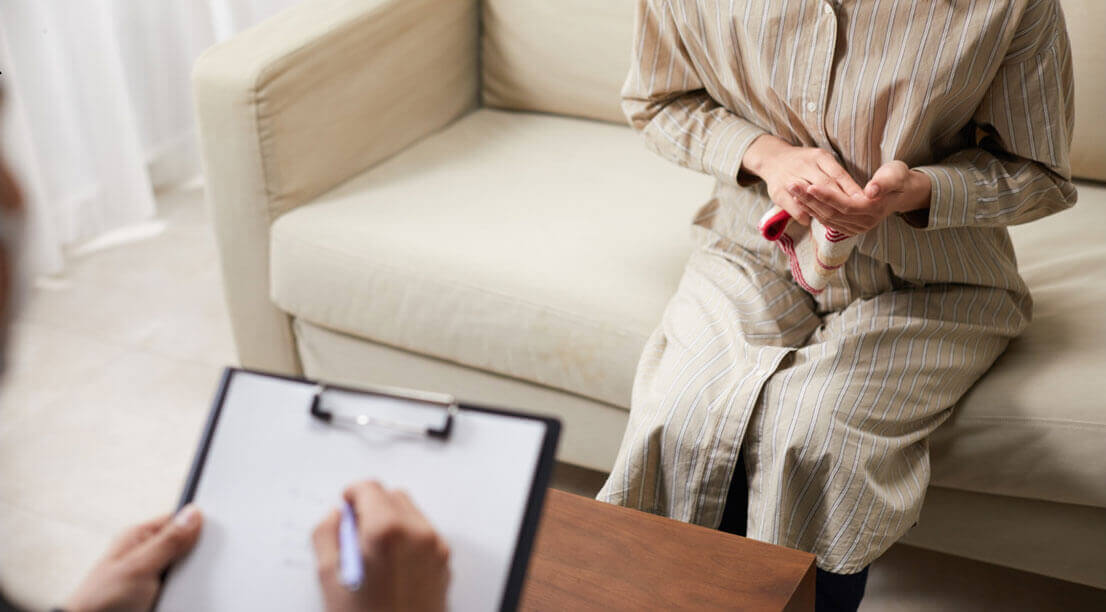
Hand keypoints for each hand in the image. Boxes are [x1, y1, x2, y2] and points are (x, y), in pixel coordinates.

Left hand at [64, 505, 202, 611]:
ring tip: (180, 587)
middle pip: (187, 545)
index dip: (198, 525)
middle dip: (195, 556)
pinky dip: (186, 592)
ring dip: (190, 578)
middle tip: (189, 568)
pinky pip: (182, 588)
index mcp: (139, 537)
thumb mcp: (139, 566)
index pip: (179, 519)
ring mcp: (153, 574)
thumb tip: (193, 513)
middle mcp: (147, 553)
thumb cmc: (100, 600)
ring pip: (187, 568)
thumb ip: (168, 540)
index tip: (213, 535)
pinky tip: (182, 596)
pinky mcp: (157, 593)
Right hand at [313, 481, 449, 611]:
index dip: (351, 495)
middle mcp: (417, 533)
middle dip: (372, 508)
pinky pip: (424, 535)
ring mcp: (435, 548)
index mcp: (386, 531)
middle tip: (354, 536)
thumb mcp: (330, 579)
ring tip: (372, 556)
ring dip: (391, 522)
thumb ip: (327, 536)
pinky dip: (407, 539)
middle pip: (392, 496)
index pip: (369, 488)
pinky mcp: (444, 563)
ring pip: (411, 514)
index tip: (344, 507)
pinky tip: (391, 567)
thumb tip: (334, 516)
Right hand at [741, 134, 865, 226]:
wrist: (772, 159)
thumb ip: (836, 176)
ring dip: (823, 208)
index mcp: (819, 156)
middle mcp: (804, 165)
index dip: (851, 188)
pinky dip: (803, 214)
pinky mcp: (778, 191)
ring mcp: (790, 178)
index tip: (864, 200)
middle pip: (825, 185)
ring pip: (809, 196)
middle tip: (855, 212)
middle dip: (841, 200)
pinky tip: (811, 221)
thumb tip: (859, 197)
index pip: (838, 174)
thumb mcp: (821, 161)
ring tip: (837, 220)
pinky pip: (793, 206)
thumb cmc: (804, 163)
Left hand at [791, 160, 931, 233]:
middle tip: (792, 184)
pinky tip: (799, 199)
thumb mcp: (896, 175)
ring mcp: (855, 228)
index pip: (845, 205)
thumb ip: (884, 183)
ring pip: (826, 218)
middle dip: (810, 199)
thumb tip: (871, 191)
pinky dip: (812, 210)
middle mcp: (863, 223)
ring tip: (791, 189)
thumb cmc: (898, 178)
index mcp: (873, 210)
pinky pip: (826, 220)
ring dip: (807, 205)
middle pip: (831, 213)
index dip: (827, 196)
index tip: (810, 185)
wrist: (902, 191)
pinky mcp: (848, 227)